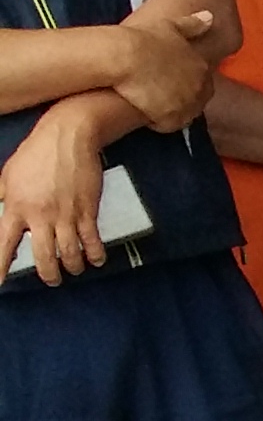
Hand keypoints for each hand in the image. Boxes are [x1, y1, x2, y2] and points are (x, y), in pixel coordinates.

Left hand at [1, 100, 113, 284]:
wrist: (68, 137)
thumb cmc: (37, 152)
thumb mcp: (8, 175)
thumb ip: (3, 197)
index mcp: (16, 206)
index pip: (4, 244)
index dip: (1, 266)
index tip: (0, 282)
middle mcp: (40, 215)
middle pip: (43, 257)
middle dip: (48, 274)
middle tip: (51, 279)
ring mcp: (65, 214)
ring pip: (69, 254)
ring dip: (72, 267)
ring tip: (73, 269)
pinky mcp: (87, 211)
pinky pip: (92, 242)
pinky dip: (95, 255)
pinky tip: (95, 259)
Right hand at [103, 0, 218, 132]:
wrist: (124, 56)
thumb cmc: (143, 38)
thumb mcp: (169, 26)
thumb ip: (192, 25)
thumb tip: (211, 17)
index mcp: (202, 67)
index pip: (201, 82)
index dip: (184, 82)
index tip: (167, 80)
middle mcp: (200, 87)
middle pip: (195, 99)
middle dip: (180, 97)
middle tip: (156, 91)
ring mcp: (188, 105)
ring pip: (183, 113)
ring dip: (168, 109)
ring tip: (147, 100)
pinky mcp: (172, 119)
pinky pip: (168, 125)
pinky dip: (157, 120)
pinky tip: (142, 109)